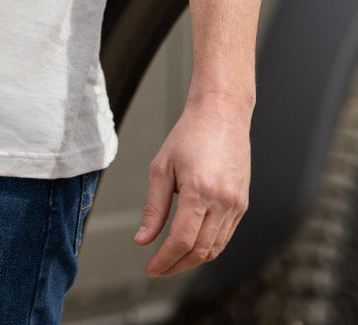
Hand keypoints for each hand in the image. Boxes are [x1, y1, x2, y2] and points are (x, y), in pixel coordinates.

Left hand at [135, 94, 251, 275]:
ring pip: (216, 248)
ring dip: (193, 260)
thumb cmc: (189, 135)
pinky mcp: (243, 205)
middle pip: (201, 250)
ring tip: (171, 261)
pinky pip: (225, 236)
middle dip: (177, 265)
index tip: (150, 268)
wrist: (221, 116)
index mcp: (200, 191)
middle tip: (157, 268)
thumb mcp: (161, 167)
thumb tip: (143, 239)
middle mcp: (224, 202)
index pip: (183, 240)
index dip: (165, 259)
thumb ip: (154, 207)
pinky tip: (191, 246)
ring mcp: (237, 206)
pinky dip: (208, 247)